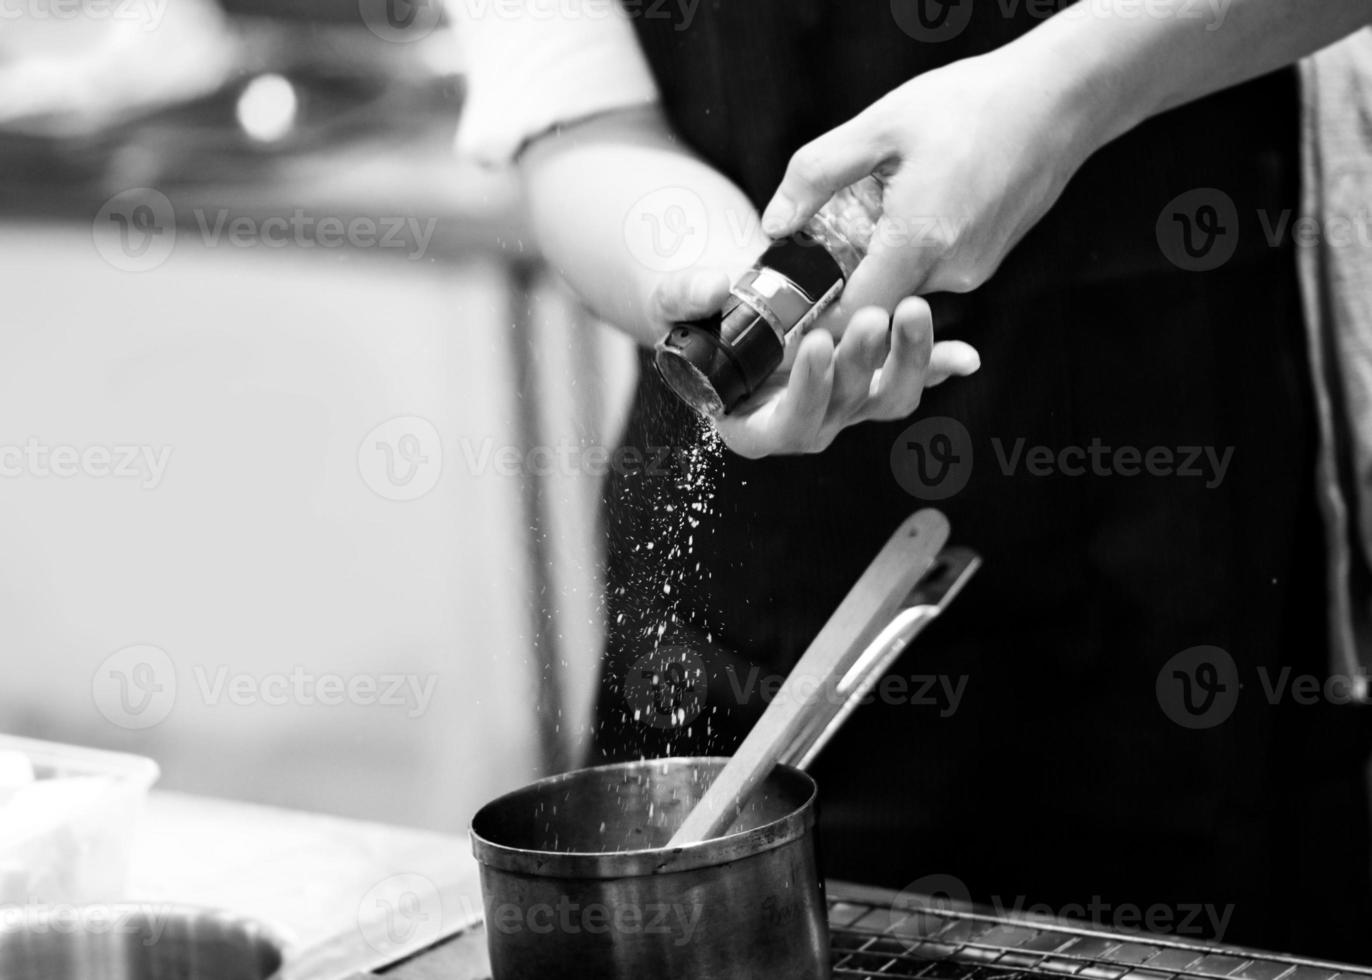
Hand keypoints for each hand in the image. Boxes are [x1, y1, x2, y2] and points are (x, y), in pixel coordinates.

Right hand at [651, 269, 978, 457]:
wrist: (731, 303)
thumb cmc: (695, 318)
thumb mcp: (673, 308)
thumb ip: (683, 298)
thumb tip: (714, 286)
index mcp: (755, 425)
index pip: (786, 425)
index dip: (806, 392)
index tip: (815, 345)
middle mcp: (807, 422)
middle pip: (845, 408)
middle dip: (860, 363)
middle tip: (868, 317)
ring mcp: (846, 403)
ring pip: (888, 398)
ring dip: (907, 359)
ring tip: (913, 310)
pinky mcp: (875, 377)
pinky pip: (913, 377)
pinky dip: (939, 364)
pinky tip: (965, 355)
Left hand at [760, 49, 1101, 316]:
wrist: (1060, 98)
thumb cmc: (972, 104)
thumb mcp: (879, 127)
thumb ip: (816, 175)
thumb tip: (774, 222)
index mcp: (918, 243)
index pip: (852, 316)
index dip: (817, 319)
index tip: (789, 305)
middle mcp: (950, 272)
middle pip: (876, 303)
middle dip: (843, 281)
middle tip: (817, 243)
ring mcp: (973, 271)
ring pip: (904, 287)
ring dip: (878, 261)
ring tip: (871, 209)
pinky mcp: (987, 262)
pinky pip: (932, 271)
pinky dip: (910, 250)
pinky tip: (911, 204)